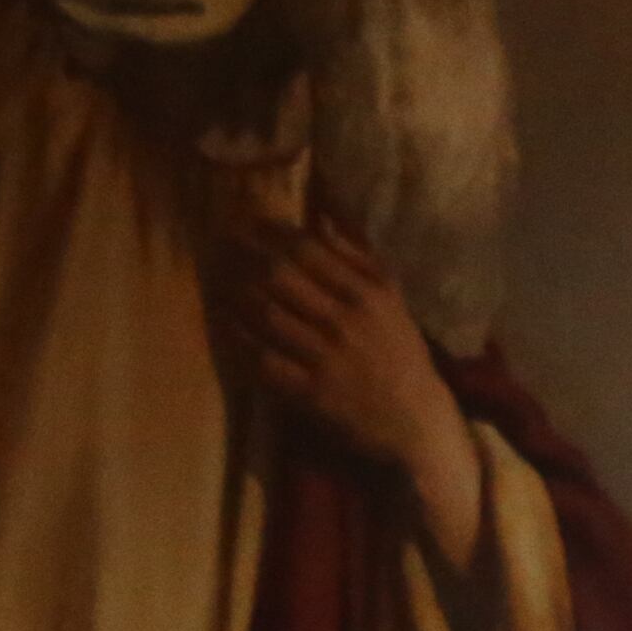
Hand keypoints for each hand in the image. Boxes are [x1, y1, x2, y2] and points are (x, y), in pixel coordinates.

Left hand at [226, 220, 486, 565]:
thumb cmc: (399, 350)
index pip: (307, 249)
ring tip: (216, 280)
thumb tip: (324, 213)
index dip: (270, 233)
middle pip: (281, 275)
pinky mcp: (311, 392)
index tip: (247, 223)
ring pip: (267, 314)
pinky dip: (240, 341)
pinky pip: (264, 361)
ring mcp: (326, 356)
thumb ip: (357, 253)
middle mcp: (344, 318)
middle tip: (220, 246)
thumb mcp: (389, 294)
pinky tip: (224, 325)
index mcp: (365, 290)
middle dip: (244, 256)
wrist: (414, 418)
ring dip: (235, 293)